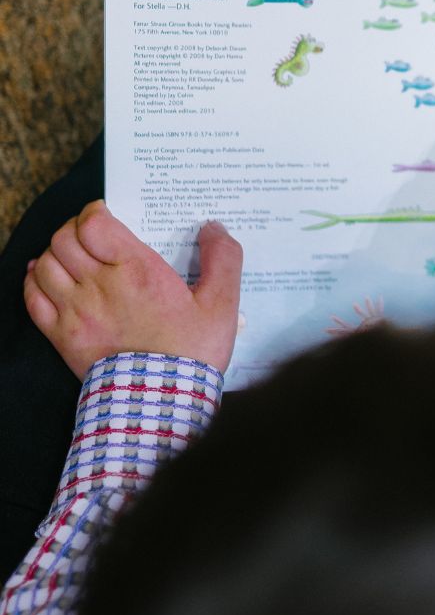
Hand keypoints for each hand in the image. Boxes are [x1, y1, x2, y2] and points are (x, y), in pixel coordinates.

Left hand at [24, 200, 242, 379]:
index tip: (107, 215)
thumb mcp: (222, 304)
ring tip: (73, 256)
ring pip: (46, 263)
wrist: (162, 401)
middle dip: (75, 229)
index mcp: (137, 270)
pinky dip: (34, 280)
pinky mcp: (62, 336)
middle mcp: (99, 285)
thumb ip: (223, 259)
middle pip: (65, 238)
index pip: (94, 224)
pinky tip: (46, 278)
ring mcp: (75, 311)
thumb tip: (214, 227)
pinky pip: (32, 296)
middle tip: (92, 234)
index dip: (95, 212)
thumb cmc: (192, 352)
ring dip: (56, 252)